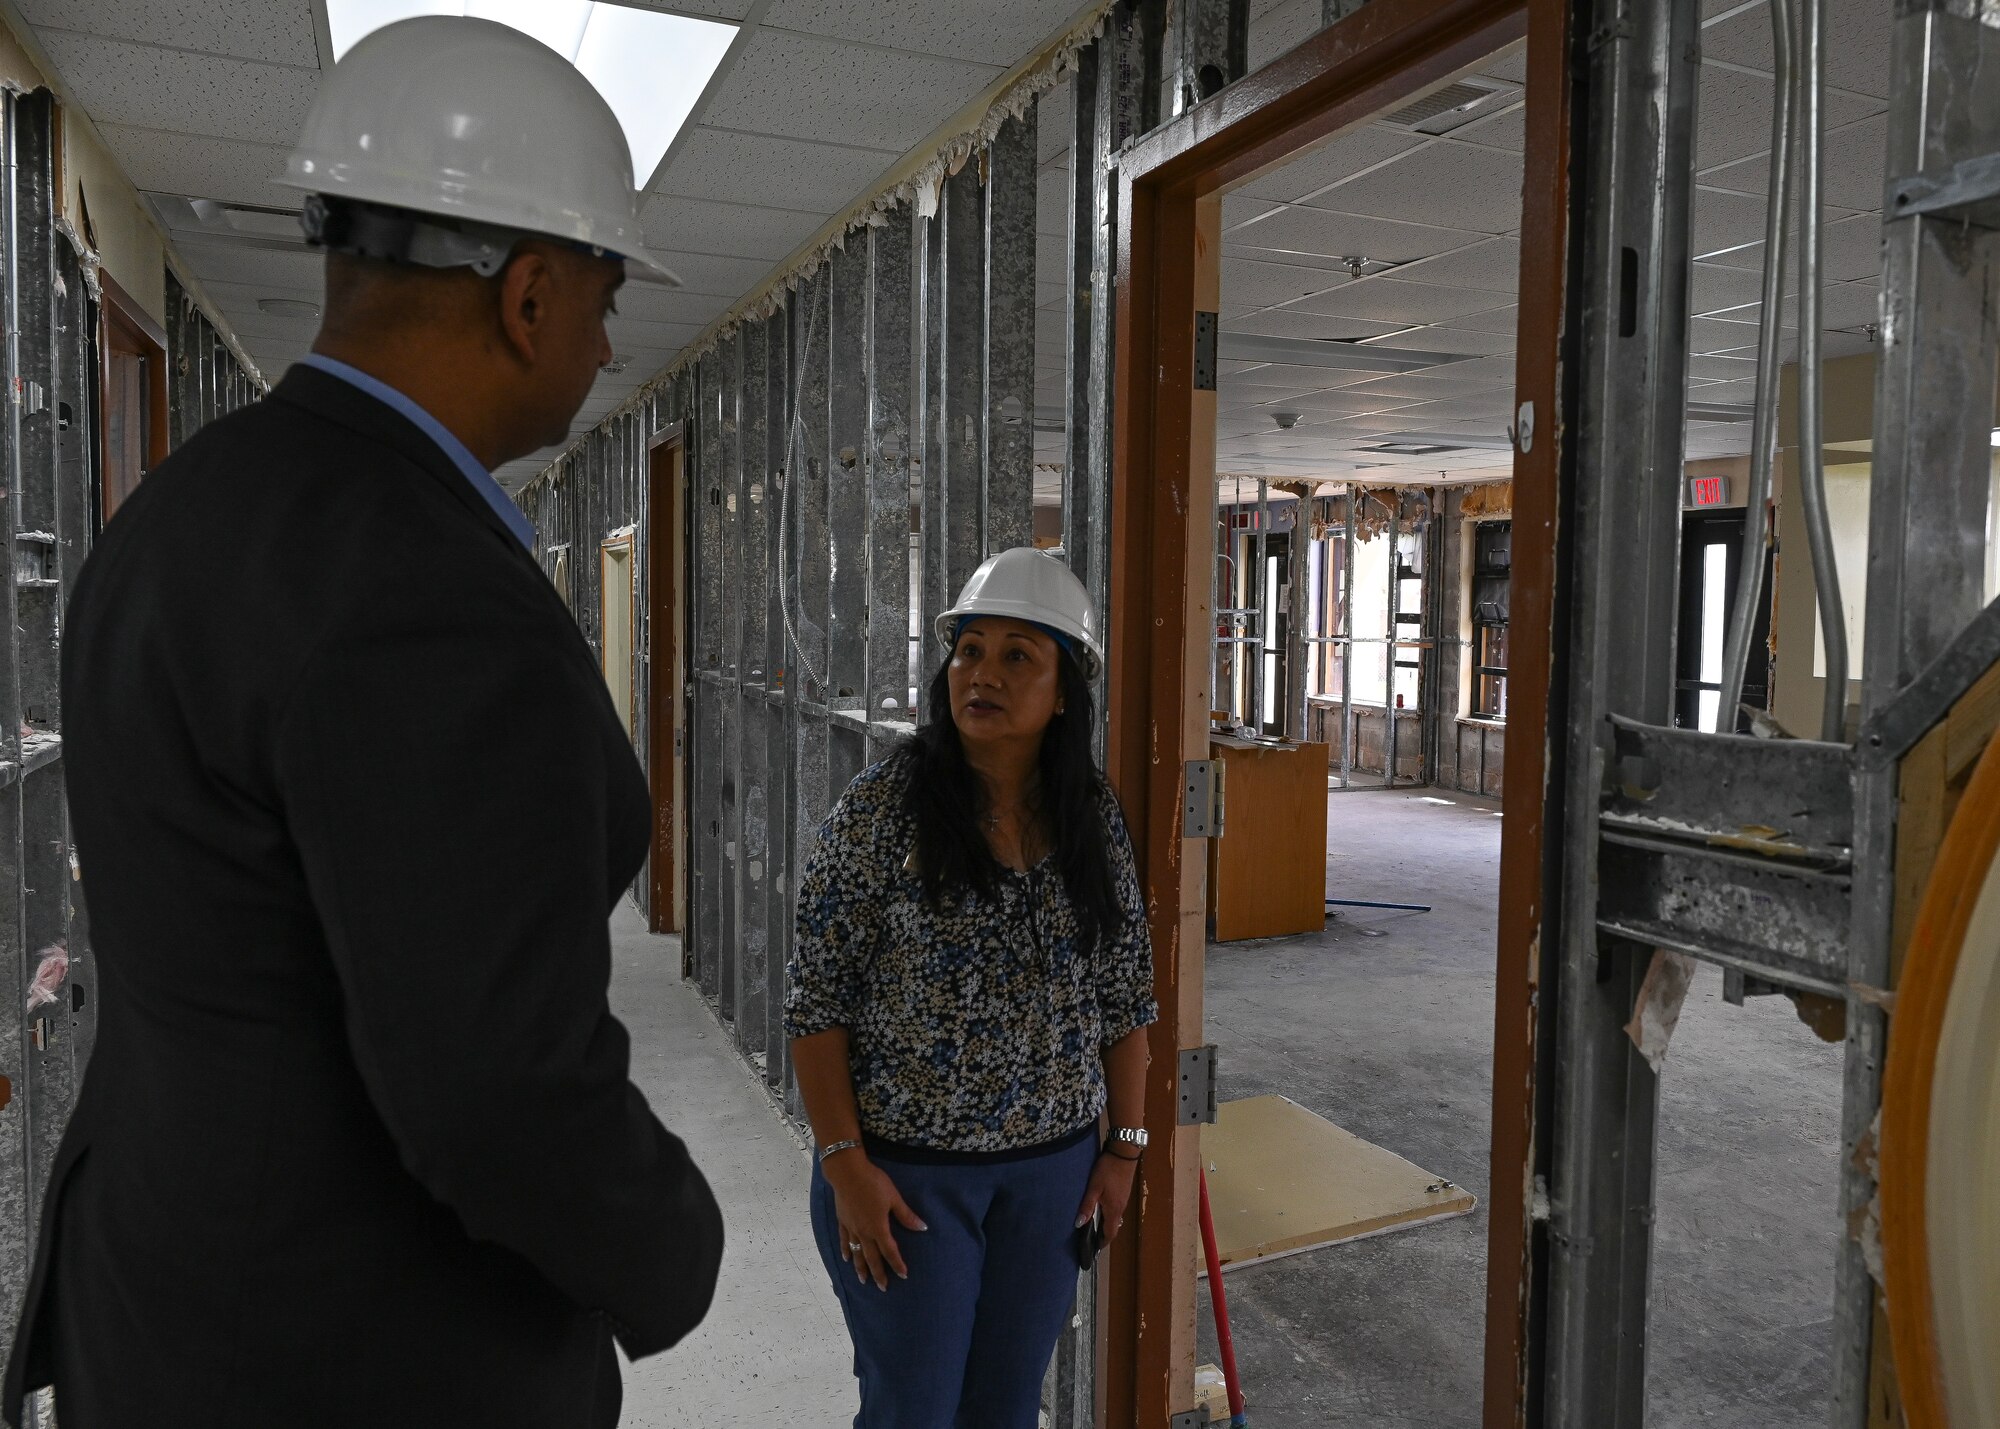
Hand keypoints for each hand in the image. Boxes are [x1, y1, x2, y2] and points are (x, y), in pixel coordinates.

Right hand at [825, 1154, 925, 1290]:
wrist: (847, 1172)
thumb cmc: (873, 1183)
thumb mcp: (893, 1197)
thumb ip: (906, 1215)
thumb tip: (922, 1228)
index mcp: (878, 1227)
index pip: (890, 1251)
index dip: (897, 1264)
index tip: (903, 1275)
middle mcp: (864, 1232)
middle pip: (872, 1258)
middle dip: (878, 1273)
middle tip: (883, 1288)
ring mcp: (852, 1228)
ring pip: (856, 1253)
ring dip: (861, 1268)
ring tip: (863, 1281)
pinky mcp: (842, 1221)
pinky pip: (844, 1241)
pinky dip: (846, 1251)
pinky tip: (846, 1258)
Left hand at [1076, 1150, 1139, 1240]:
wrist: (1124, 1153)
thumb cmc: (1108, 1170)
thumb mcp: (1094, 1187)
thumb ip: (1087, 1206)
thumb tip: (1079, 1224)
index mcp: (1113, 1210)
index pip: (1110, 1233)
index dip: (1103, 1242)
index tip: (1094, 1248)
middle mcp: (1121, 1208)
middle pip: (1113, 1227)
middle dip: (1103, 1235)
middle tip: (1091, 1237)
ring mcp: (1123, 1199)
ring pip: (1115, 1217)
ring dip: (1106, 1223)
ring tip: (1093, 1224)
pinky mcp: (1124, 1192)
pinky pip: (1116, 1208)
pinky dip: (1108, 1213)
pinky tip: (1100, 1208)